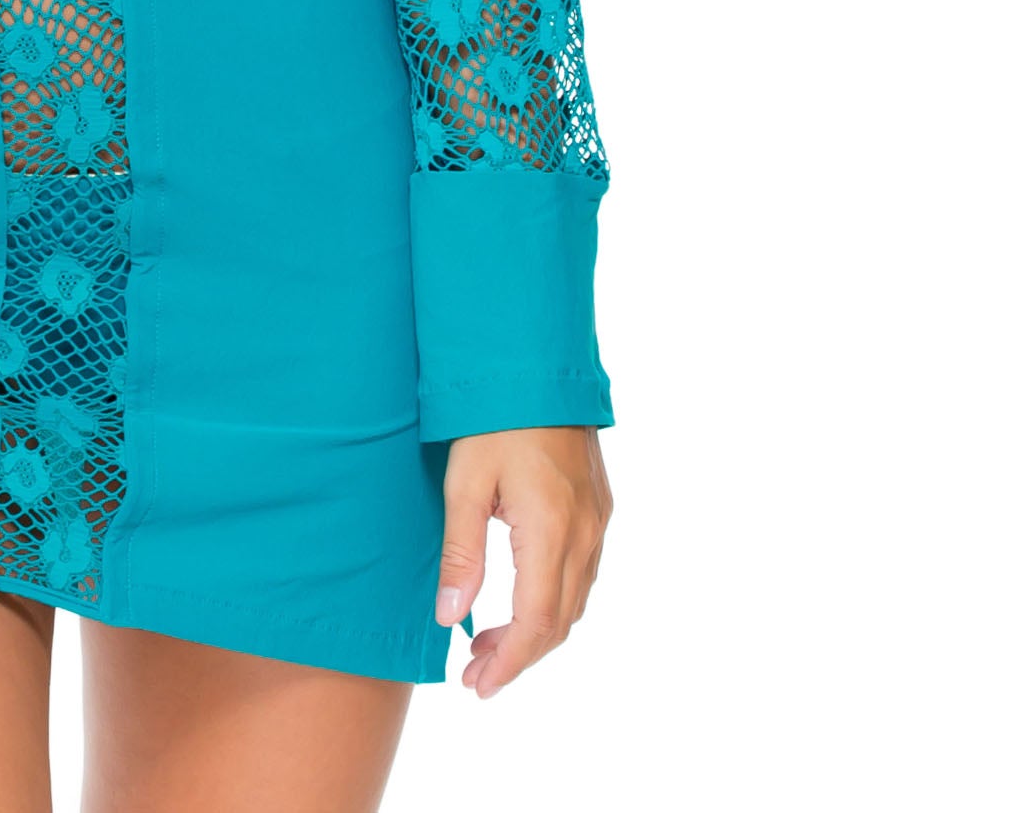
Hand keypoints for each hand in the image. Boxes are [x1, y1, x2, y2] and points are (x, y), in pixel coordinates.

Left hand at [435, 425, 610, 697]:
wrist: (539, 364)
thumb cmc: (493, 418)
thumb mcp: (464, 481)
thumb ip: (460, 552)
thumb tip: (449, 617)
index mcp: (552, 530)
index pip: (536, 621)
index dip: (510, 662)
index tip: (478, 684)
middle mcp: (586, 533)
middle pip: (559, 620)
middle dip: (519, 655)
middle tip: (476, 673)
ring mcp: (598, 520)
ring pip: (575, 600)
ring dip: (537, 631)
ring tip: (490, 644)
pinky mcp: (599, 506)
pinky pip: (583, 573)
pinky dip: (553, 600)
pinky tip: (521, 600)